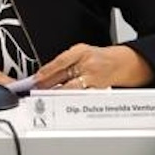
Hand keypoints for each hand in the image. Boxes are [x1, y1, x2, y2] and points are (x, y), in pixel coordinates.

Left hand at [34, 43, 152, 89]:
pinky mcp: (97, 90)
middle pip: (65, 77)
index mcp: (82, 52)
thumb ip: (64, 62)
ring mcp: (94, 79)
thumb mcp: (80, 52)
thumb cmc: (97, 57)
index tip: (36, 78)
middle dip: (48, 85)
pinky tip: (61, 102)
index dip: (47, 71)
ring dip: (57, 94)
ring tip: (46, 97)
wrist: (119, 63)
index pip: (61, 61)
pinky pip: (81, 96)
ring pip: (72, 89)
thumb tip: (44, 74)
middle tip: (36, 90)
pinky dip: (70, 100)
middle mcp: (88, 65)